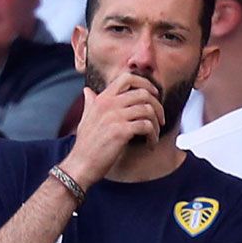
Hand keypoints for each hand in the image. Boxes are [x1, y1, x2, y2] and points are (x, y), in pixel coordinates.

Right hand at [58, 72, 165, 187]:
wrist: (81, 164)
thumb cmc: (86, 144)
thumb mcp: (86, 118)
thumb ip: (90, 103)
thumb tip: (88, 91)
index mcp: (102, 99)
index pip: (128, 78)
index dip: (146, 83)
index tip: (155, 95)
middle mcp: (108, 104)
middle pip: (144, 94)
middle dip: (157, 107)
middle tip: (160, 120)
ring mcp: (115, 117)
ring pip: (148, 110)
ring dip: (157, 125)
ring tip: (154, 135)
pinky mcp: (121, 131)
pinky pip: (147, 127)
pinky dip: (153, 136)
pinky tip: (150, 144)